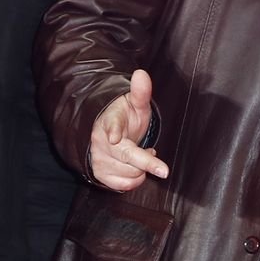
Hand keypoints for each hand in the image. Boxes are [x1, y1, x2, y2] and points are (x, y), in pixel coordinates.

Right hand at [89, 68, 167, 190]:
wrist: (107, 133)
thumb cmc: (124, 117)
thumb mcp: (135, 103)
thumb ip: (140, 92)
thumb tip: (142, 74)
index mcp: (108, 121)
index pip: (112, 126)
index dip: (114, 130)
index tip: (115, 137)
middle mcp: (100, 142)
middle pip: (127, 156)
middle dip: (147, 162)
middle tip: (160, 163)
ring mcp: (98, 159)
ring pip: (129, 174)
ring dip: (142, 169)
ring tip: (143, 155)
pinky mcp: (99, 175)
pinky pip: (123, 186)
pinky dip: (135, 180)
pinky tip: (136, 168)